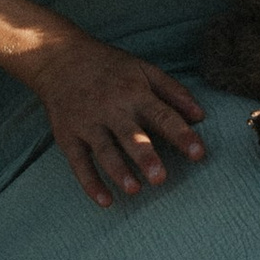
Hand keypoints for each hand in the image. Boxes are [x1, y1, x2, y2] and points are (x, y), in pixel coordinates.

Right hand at [10, 27, 207, 208]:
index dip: (181, 134)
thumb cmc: (109, 67)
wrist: (58, 58)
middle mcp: (111, 109)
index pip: (162, 115)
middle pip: (130, 135)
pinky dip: (90, 183)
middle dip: (145, 156)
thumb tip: (201, 116)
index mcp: (134, 93)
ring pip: (104, 151)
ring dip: (118, 171)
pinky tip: (105, 202)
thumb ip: (173, 92)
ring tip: (134, 190)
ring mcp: (87, 123)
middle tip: (160, 178)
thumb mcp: (143, 69)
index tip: (199, 153)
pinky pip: (78, 163)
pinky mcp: (67, 136)